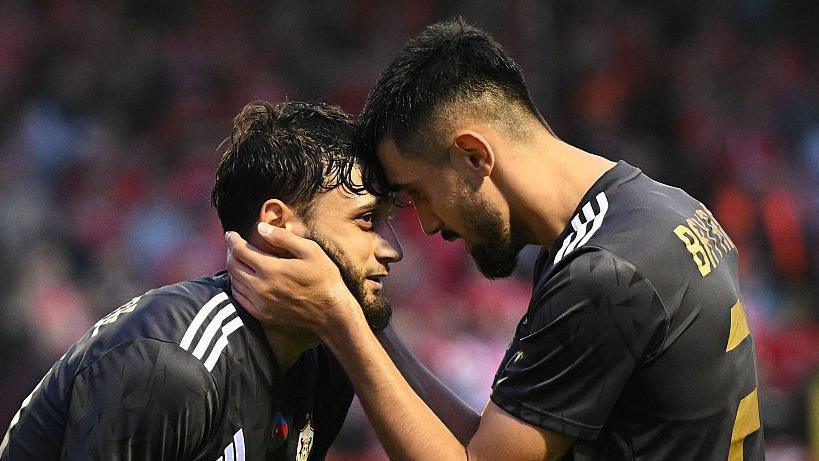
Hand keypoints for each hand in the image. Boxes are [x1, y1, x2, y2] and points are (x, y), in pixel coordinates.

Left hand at [225, 223, 361, 337]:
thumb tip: (261, 228)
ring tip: (238, 259)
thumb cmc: (324, 279)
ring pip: (234, 282)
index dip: (232, 240)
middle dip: (230, 252)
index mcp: (271, 269)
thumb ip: (283, 238)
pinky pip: (239, 298)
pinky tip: (242, 280)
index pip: (240, 251)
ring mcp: (260, 303)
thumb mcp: (310, 250)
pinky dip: (236, 286)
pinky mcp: (262, 314)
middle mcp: (261, 287)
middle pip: (233, 266)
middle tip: (233, 244)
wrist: (330, 312)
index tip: (231, 234)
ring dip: (232, 269)